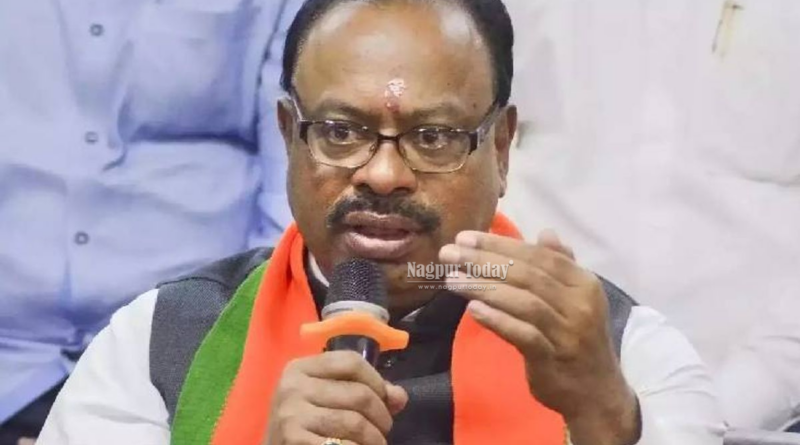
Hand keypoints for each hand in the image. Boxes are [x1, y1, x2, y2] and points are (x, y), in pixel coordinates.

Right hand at [264, 351, 407, 444]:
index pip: (350, 361)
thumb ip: (362, 391)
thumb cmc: (304, 426)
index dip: (377, 380)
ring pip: (355, 422)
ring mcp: (291, 416)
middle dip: (382, 416)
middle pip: (359, 394)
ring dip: (375, 439)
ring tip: (375, 444)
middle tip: (383, 430)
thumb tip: (399, 396)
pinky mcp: (294, 441)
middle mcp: (292, 387)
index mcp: (300, 368)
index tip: (384, 399)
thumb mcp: (325, 400)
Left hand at [439, 229, 639, 444]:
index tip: (464, 238)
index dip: (500, 244)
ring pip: (524, 302)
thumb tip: (546, 233)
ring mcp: (568, 333)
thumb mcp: (576, 299)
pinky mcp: (553, 359)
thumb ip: (561, 265)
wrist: (596, 393)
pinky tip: (473, 309)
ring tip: (452, 280)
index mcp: (584, 283)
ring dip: (485, 288)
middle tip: (449, 254)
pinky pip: (524, 335)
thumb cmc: (578, 339)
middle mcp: (580, 305)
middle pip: (527, 275)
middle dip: (485, 261)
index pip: (538, 256)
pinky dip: (498, 320)